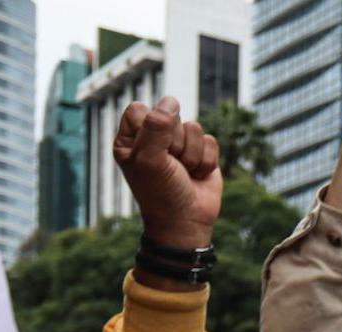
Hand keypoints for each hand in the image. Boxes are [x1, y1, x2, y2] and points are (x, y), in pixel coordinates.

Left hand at [113, 97, 220, 256]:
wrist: (186, 221)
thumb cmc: (160, 193)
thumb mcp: (150, 159)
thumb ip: (156, 126)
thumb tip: (171, 100)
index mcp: (131, 138)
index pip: (140, 110)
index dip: (150, 128)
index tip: (150, 152)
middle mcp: (154, 137)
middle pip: (170, 117)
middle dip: (174, 144)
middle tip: (170, 167)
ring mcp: (180, 144)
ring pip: (194, 128)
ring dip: (192, 155)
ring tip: (184, 173)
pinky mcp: (203, 153)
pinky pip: (210, 141)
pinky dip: (207, 161)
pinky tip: (197, 175)